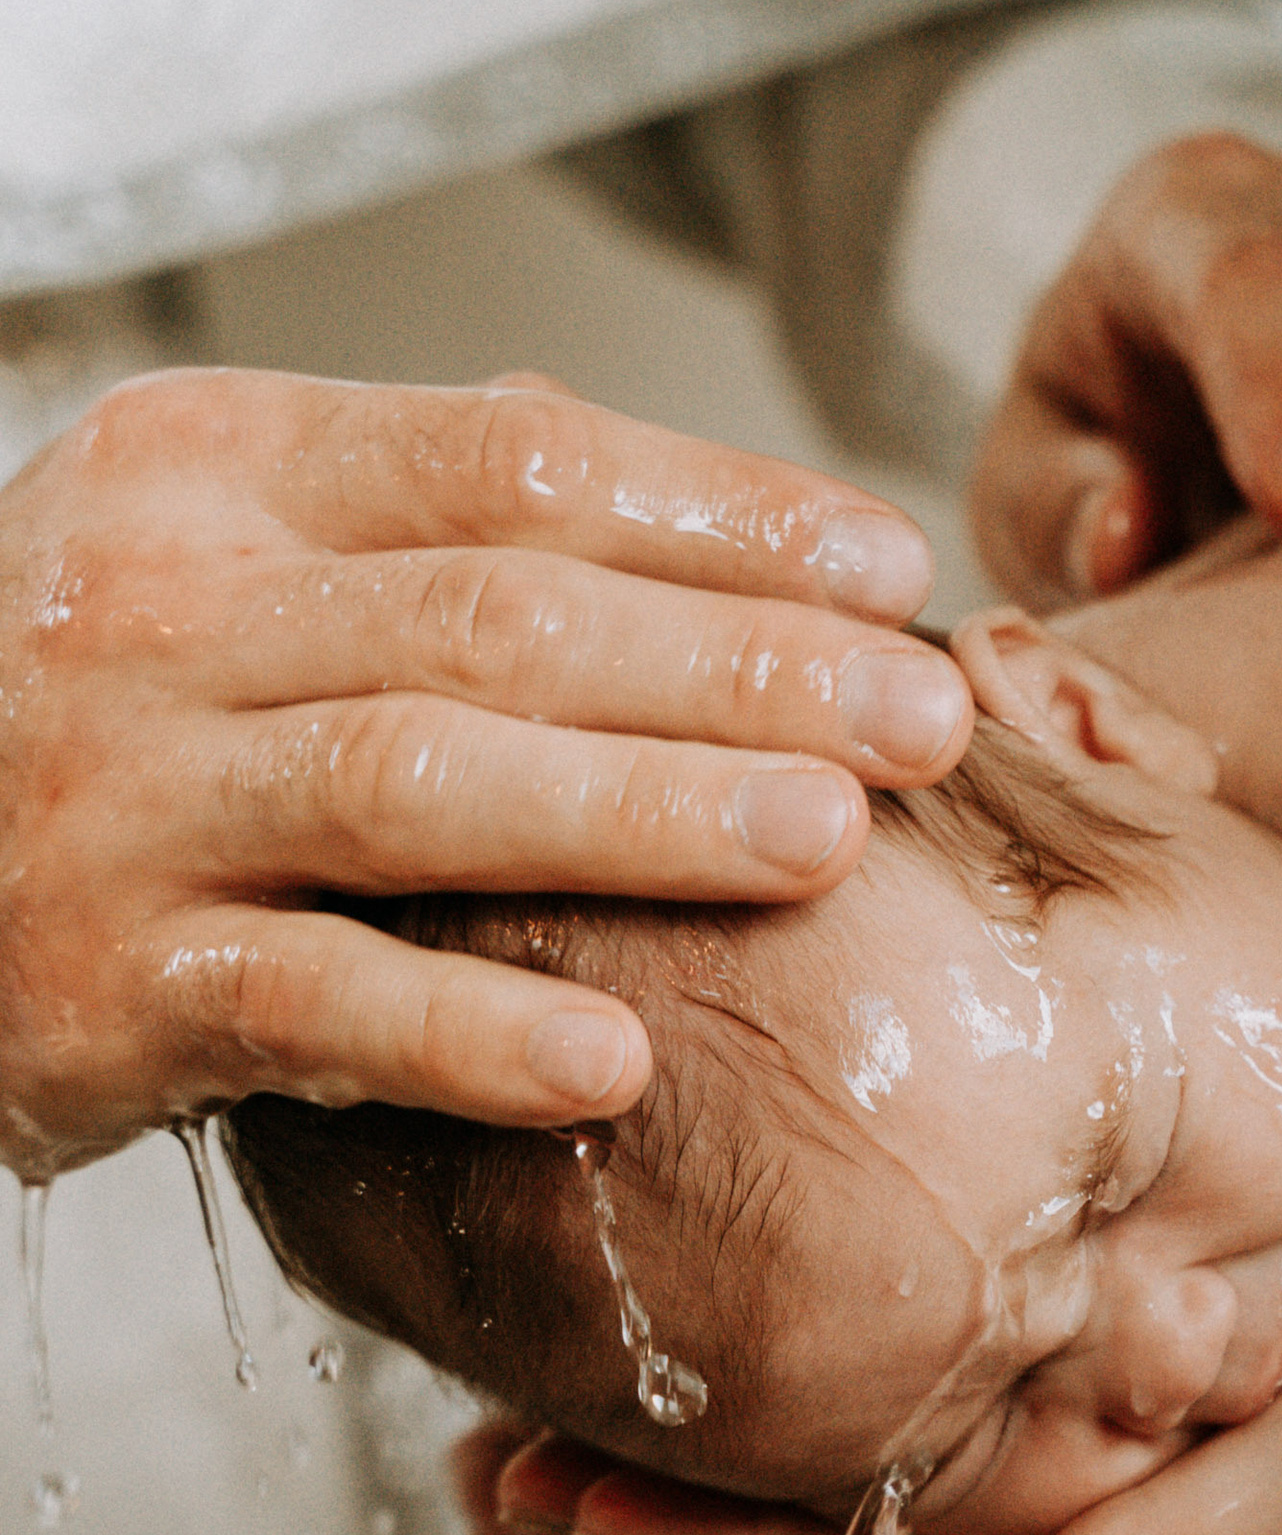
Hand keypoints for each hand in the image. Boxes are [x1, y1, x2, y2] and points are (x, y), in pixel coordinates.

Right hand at [0, 367, 975, 1175]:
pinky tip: (616, 1064)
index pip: (514, 463)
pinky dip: (466, 1039)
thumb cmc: (100, 704)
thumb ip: (430, 519)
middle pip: (503, 622)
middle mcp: (170, 613)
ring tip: (826, 842)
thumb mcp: (227, 553)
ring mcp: (131, 801)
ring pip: (419, 787)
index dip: (722, 514)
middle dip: (739, 667)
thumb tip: (694, 503)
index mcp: (222, 475)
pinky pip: (312, 1006)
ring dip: (640, 814)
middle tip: (920, 716)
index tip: (889, 568)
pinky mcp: (103, 987)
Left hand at [527, 1183, 1281, 1534]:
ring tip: (621, 1408)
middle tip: (524, 1465)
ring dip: (777, 1470)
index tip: (567, 1499)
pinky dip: (885, 1406)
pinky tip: (818, 1346)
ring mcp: (1154, 1470)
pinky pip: (1003, 1423)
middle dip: (714, 1529)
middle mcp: (1137, 1534)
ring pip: (929, 1493)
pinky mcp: (1185, 1397)